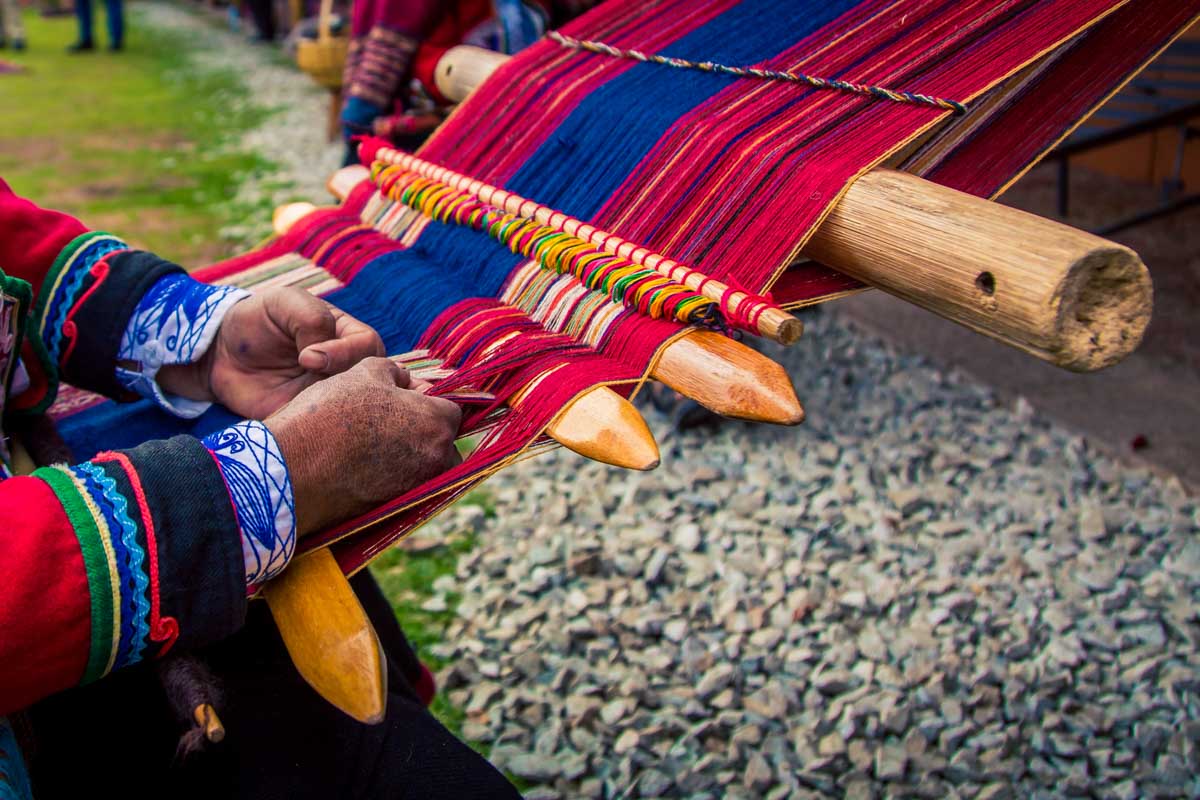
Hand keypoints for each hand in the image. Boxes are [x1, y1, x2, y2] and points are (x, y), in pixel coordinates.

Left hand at [158, 287, 384, 418]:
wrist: (221, 355)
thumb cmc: (257, 320)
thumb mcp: (284, 302)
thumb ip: (311, 318)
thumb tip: (320, 358)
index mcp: (346, 335)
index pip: (369, 346)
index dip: (346, 353)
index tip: (307, 358)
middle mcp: (345, 367)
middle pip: (370, 380)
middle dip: (342, 384)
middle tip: (303, 383)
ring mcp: (330, 395)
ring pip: (351, 408)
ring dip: (328, 408)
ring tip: (297, 402)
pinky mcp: (310, 420)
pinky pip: (323, 429)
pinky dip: (311, 428)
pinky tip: (290, 419)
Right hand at [264, 357, 462, 535]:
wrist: (292, 470)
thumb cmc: (329, 414)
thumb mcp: (364, 373)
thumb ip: (396, 372)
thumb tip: (406, 380)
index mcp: (438, 424)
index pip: (451, 408)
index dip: (427, 399)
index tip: (403, 397)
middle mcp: (438, 460)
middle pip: (441, 440)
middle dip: (422, 429)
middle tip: (385, 418)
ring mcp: (418, 488)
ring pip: (424, 464)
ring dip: (408, 452)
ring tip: (370, 440)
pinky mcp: (396, 509)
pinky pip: (404, 486)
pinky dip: (391, 475)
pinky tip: (362, 462)